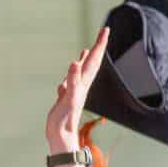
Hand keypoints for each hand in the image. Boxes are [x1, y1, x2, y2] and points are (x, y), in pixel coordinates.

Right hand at [46, 27, 109, 154]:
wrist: (61, 137)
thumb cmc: (65, 120)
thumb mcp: (68, 98)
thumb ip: (72, 81)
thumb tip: (74, 63)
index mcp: (83, 83)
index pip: (94, 59)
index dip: (100, 44)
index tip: (105, 29)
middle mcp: (81, 85)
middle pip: (91, 62)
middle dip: (97, 47)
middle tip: (103, 32)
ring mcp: (74, 91)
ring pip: (82, 71)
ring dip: (85, 59)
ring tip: (87, 49)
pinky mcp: (66, 97)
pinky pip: (70, 81)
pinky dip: (71, 73)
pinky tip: (70, 73)